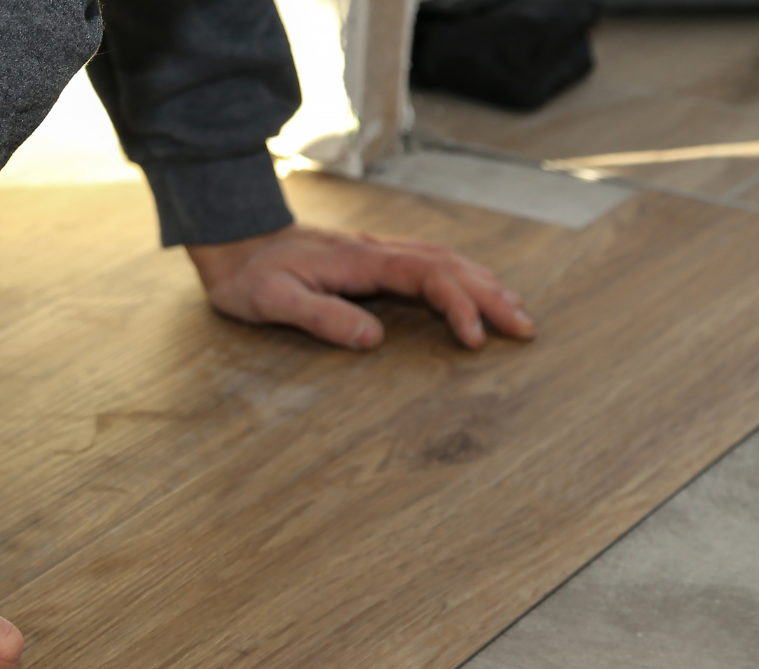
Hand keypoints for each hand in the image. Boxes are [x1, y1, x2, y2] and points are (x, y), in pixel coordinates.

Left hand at [187, 224, 536, 349]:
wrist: (232, 238)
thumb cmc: (249, 275)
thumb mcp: (274, 302)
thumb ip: (322, 317)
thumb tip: (375, 339)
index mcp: (361, 261)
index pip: (427, 277)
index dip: (458, 306)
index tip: (475, 339)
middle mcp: (377, 250)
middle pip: (450, 266)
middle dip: (492, 296)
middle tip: (526, 329)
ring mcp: (376, 251)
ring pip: (445, 261)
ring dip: (483, 285)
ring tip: (516, 312)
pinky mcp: (371, 258)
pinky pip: (429, 263)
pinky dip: (461, 277)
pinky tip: (474, 290)